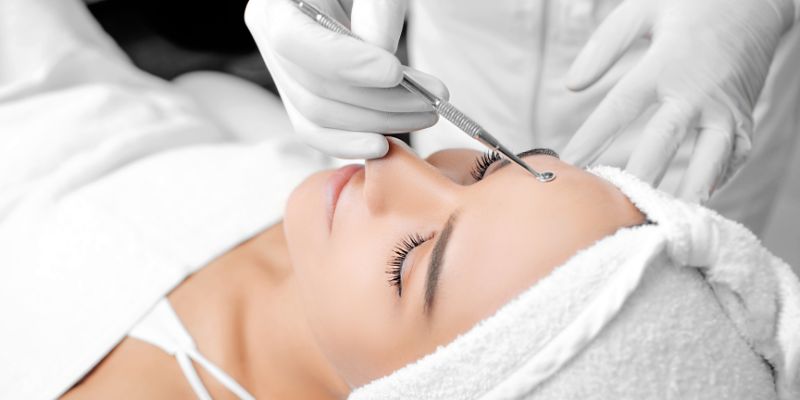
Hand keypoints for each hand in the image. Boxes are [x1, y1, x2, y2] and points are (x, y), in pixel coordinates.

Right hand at [245, 0, 447, 158]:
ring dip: (377, 123)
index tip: (394, 73)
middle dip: (379, 101)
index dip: (344, 64)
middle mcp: (270, 37)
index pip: (294, 41)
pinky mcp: (301, 96)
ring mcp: (282, 71)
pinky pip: (318, 131)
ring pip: (319, 117)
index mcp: (277, 1)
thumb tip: (381, 52)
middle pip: (314, 88)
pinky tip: (387, 142)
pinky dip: (352, 141)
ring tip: (425, 112)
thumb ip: (378, 9)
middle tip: (431, 99)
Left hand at [562, 0, 794, 201]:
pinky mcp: (744, 118)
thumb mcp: (642, 11)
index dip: (593, 138)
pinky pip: (734, 157)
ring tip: (663, 216)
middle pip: (664, 140)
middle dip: (638, 174)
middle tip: (614, 204)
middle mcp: (697, 90)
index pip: (620, 108)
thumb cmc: (690, 6)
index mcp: (666, 63)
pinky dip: (716, 181)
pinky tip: (695, 202)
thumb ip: (604, 46)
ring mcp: (725, 107)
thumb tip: (571, 86)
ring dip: (685, 189)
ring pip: (709, 156)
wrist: (757, 0)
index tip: (568, 164)